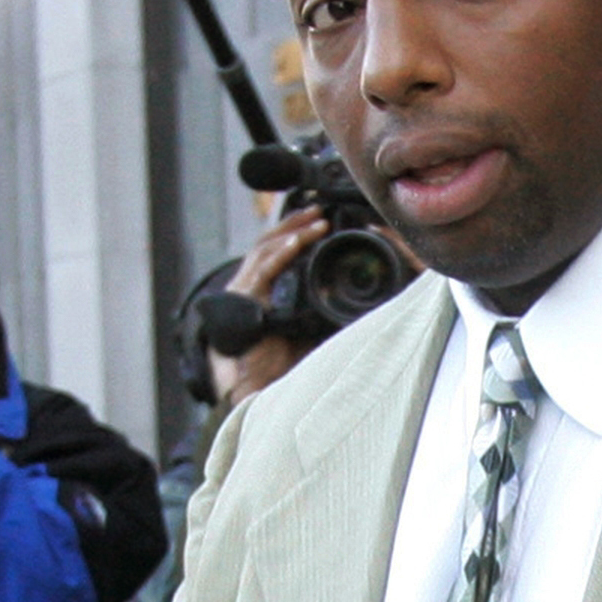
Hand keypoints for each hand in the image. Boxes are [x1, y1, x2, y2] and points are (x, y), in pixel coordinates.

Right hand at [207, 202, 328, 412]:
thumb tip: (357, 307)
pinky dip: (280, 254)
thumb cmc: (276, 367)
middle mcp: (250, 285)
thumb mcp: (308, 334)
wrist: (254, 391)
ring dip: (292, 232)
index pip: (277, 251)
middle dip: (294, 223)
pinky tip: (296, 242)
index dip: (295, 233)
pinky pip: (263, 270)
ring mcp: (244, 291)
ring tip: (316, 221)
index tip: (320, 220)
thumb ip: (324, 317)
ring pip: (266, 250)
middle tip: (319, 209)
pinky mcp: (243, 301)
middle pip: (270, 243)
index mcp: (262, 290)